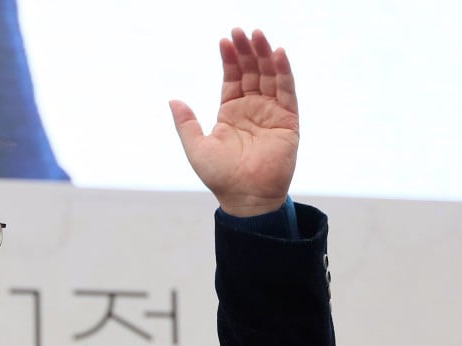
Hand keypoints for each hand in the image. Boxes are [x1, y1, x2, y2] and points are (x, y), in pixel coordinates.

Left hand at [169, 28, 298, 216]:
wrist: (245, 198)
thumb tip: (173, 100)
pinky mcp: (288, 121)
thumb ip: (186, 123)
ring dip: (265, 55)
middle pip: (252, 72)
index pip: (232, 78)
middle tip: (242, 31)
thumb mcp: (196, 148)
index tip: (225, 40)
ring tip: (258, 36)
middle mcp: (252, 109)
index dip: (229, 59)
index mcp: (230, 113)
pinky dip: (284, 72)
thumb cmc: (220, 177)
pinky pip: (287, 91)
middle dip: (247, 51)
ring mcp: (271, 113)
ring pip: (270, 77)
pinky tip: (278, 55)